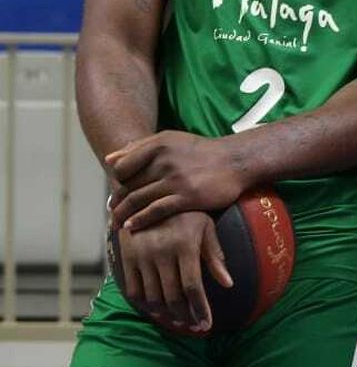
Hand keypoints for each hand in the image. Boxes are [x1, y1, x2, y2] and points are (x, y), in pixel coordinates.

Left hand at [107, 131, 254, 230]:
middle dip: (116, 202)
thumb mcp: (172, 140)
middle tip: (111, 213)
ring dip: (123, 214)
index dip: (116, 181)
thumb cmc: (202, 152)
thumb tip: (109, 160)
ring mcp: (176, 179)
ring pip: (138, 199)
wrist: (237, 161)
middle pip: (128, 186)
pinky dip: (140, 220)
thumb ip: (140, 147)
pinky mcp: (187, 196)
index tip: (117, 191)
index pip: (121, 167)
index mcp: (159, 145)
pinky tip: (132, 226)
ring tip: (116, 223)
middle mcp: (164, 161)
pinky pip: (155, 211)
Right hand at [114, 211, 232, 333]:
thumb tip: (228, 284)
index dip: (200, 309)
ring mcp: (142, 256)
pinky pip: (134, 290)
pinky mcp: (127, 258)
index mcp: (185, 246)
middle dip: (185, 316)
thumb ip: (215, 256)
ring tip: (179, 322)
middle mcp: (162, 253)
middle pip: (173, 296)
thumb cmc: (186, 212)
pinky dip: (145, 306)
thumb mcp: (205, 227)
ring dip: (167, 315)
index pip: (192, 287)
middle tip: (195, 327)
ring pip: (153, 297)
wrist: (148, 193)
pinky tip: (157, 312)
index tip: (207, 325)